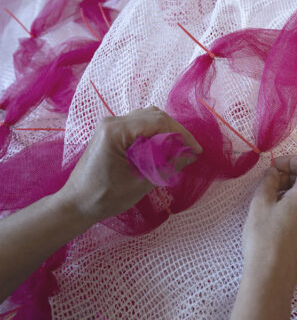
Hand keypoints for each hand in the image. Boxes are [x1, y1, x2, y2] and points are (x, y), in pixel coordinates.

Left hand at [59, 107, 201, 222]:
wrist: (76, 204)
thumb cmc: (105, 197)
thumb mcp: (141, 184)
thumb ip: (167, 166)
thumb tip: (191, 155)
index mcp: (116, 131)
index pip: (158, 122)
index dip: (181, 135)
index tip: (196, 150)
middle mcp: (112, 122)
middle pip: (154, 115)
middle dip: (176, 131)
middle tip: (190, 150)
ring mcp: (111, 125)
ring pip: (148, 117)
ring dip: (167, 131)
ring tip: (180, 148)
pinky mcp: (112, 131)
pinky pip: (140, 125)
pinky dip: (155, 133)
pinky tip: (164, 147)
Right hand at [243, 155, 296, 285]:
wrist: (273, 277)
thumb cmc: (264, 238)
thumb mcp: (260, 203)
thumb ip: (269, 181)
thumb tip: (274, 173)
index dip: (288, 160)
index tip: (272, 169)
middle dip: (292, 175)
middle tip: (271, 184)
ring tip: (275, 201)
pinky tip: (284, 219)